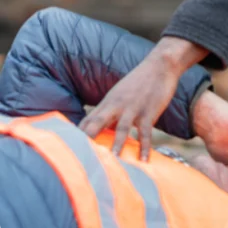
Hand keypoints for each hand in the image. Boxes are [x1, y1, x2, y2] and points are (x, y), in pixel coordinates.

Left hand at [79, 36, 206, 159]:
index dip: (76, 135)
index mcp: (108, 102)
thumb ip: (111, 112)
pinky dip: (144, 147)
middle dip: (87, 139)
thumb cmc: (140, 81)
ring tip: (112, 162)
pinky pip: (146, 132)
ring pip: (122, 128)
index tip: (66, 151)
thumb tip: (103, 131)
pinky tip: (143, 160)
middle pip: (97, 122)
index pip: (88, 120)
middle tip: (78, 157)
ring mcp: (133, 108)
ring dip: (116, 145)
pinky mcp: (149, 111)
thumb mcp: (121, 94)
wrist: (160, 65)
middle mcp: (117, 105)